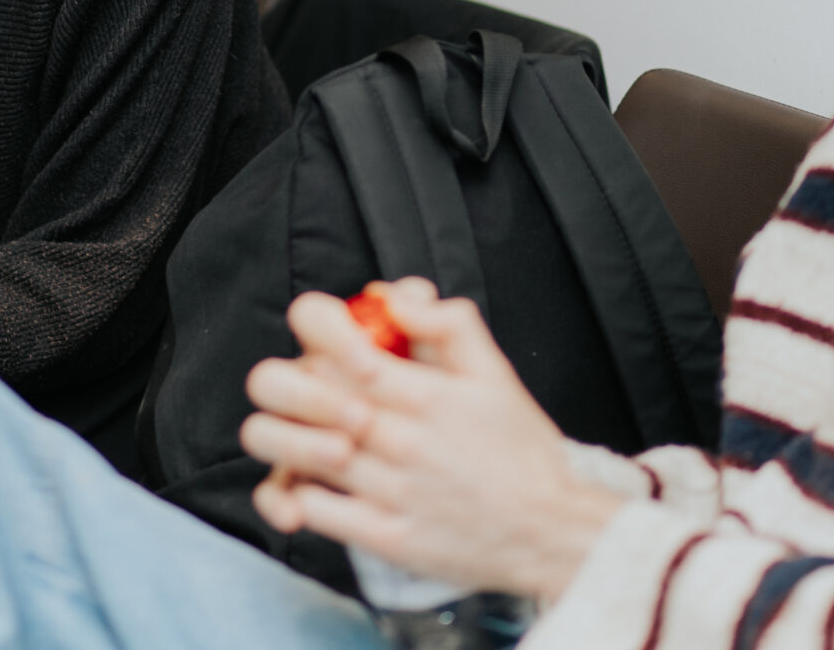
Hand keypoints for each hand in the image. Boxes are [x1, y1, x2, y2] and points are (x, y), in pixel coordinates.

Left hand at [240, 279, 624, 602]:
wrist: (553, 532)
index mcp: (428, 393)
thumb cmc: (519, 451)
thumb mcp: (496, 373)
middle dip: (281, 378)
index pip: (345, 343)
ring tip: (296, 431)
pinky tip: (308, 481)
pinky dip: (293, 494)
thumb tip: (391, 296)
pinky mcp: (384, 538)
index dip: (313, 323)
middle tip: (299, 382)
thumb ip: (447, 324)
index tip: (315, 324)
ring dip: (280, 434)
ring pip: (295, 452)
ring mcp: (390, 491)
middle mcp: (403, 439)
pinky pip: (312, 510)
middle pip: (303, 392)